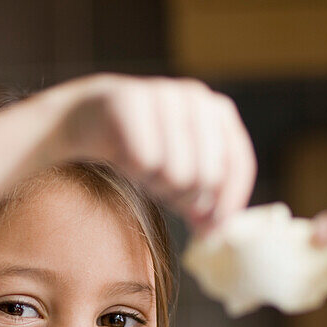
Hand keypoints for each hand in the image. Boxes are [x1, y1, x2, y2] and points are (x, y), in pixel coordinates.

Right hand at [46, 73, 255, 230]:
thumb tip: (216, 232)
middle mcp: (196, 98)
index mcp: (218, 112)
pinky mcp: (130, 100)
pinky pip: (145, 161)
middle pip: (208, 177)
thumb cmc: (142, 148)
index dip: (228, 203)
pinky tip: (123, 159)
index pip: (238, 164)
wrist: (87, 117)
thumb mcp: (182, 171)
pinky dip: (133, 170)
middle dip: (186, 198)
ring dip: (156, 184)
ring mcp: (164, 94)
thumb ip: (207, 196)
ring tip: (143, 171)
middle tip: (164, 191)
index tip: (210, 232)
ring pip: (178, 173)